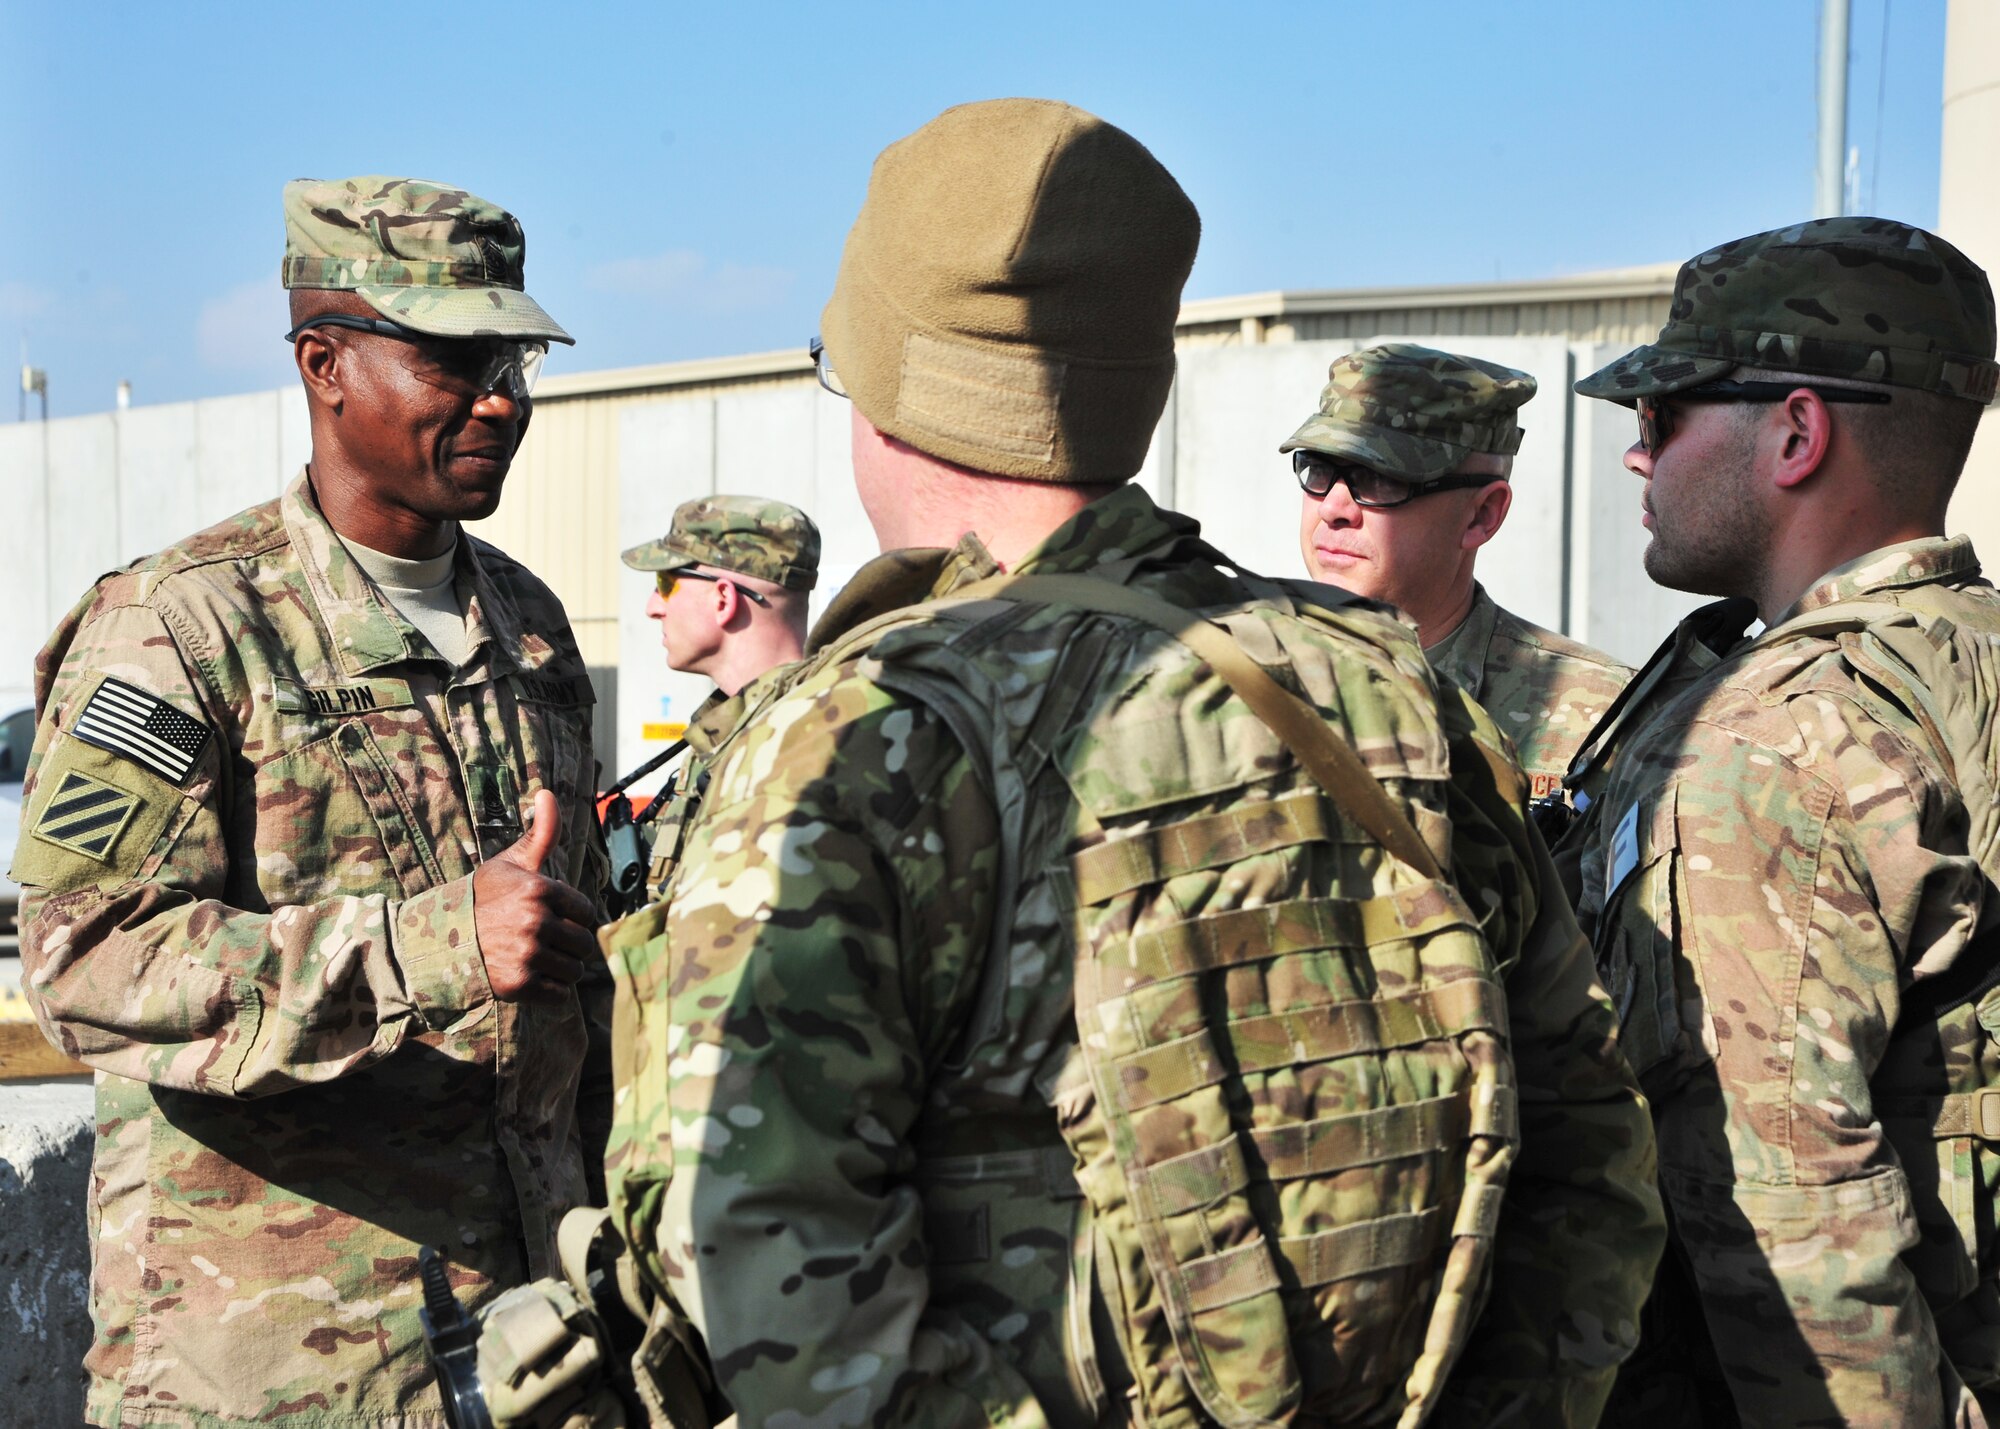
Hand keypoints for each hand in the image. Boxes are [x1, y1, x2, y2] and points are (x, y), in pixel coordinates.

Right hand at [472, 789, 598, 1000]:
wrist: (439, 941)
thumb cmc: (481, 900)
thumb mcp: (510, 864)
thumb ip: (540, 833)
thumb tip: (546, 792)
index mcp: (539, 890)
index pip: (586, 911)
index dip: (572, 917)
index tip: (552, 919)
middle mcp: (536, 921)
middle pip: (584, 943)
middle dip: (570, 945)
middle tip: (545, 943)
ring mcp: (528, 954)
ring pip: (575, 971)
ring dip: (562, 970)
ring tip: (538, 960)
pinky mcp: (520, 985)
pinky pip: (560, 995)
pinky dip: (550, 991)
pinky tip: (531, 978)